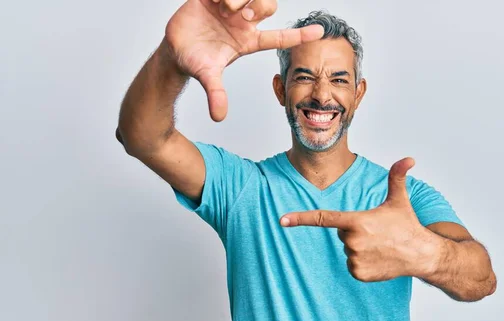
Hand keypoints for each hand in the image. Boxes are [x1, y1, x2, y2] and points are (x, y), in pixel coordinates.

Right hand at [164, 0, 323, 121]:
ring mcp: (230, 8)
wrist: (174, 50)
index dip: (299, 35)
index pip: (280, 38)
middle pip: (268, 6)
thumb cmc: (196, 62)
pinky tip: (214, 0)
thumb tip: (218, 117)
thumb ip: (216, 94)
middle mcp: (243, 23)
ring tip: (224, 7)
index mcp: (248, 41)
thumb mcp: (207, 77)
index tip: (320, 32)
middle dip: (260, 7)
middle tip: (243, 17)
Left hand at [280, 158, 441, 281]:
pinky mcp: (358, 273)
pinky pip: (351, 264)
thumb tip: (409, 158)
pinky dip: (362, 262)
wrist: (421, 254)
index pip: (323, 218)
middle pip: (341, 233)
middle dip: (355, 231)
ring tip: (379, 245)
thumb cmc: (407, 225)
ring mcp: (355, 259)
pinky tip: (378, 258)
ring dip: (359, 247)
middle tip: (377, 232)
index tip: (282, 220)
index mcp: (357, 221)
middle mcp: (353, 241)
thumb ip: (397, 177)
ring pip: (346, 249)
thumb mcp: (399, 200)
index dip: (300, 218)